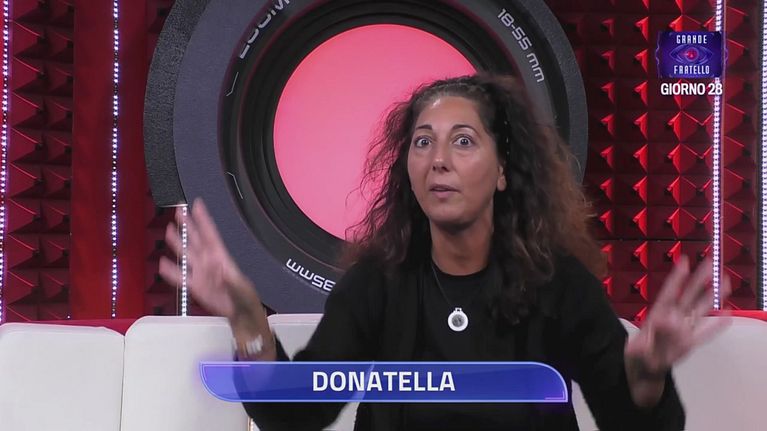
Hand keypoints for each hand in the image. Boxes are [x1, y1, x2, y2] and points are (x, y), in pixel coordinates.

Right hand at [158, 198, 261, 319]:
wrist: (240, 313)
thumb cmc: (244, 297)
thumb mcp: (241, 287)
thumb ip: (232, 280)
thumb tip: (224, 273)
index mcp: (222, 258)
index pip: (211, 234)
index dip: (203, 220)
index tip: (197, 205)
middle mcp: (209, 262)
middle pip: (196, 240)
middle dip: (188, 225)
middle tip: (179, 211)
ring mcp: (201, 273)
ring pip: (187, 254)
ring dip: (178, 243)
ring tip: (169, 230)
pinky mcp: (195, 285)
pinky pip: (180, 277)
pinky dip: (171, 271)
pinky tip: (163, 263)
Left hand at [625, 255, 732, 376]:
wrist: (644, 371)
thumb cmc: (638, 357)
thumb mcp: (640, 349)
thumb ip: (655, 336)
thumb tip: (666, 320)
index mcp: (656, 316)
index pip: (668, 293)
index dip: (676, 277)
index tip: (684, 261)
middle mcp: (672, 320)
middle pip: (687, 295)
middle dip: (698, 279)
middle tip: (710, 262)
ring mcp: (682, 331)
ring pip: (698, 310)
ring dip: (711, 296)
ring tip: (724, 281)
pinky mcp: (689, 344)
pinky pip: (705, 333)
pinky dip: (716, 325)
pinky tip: (727, 314)